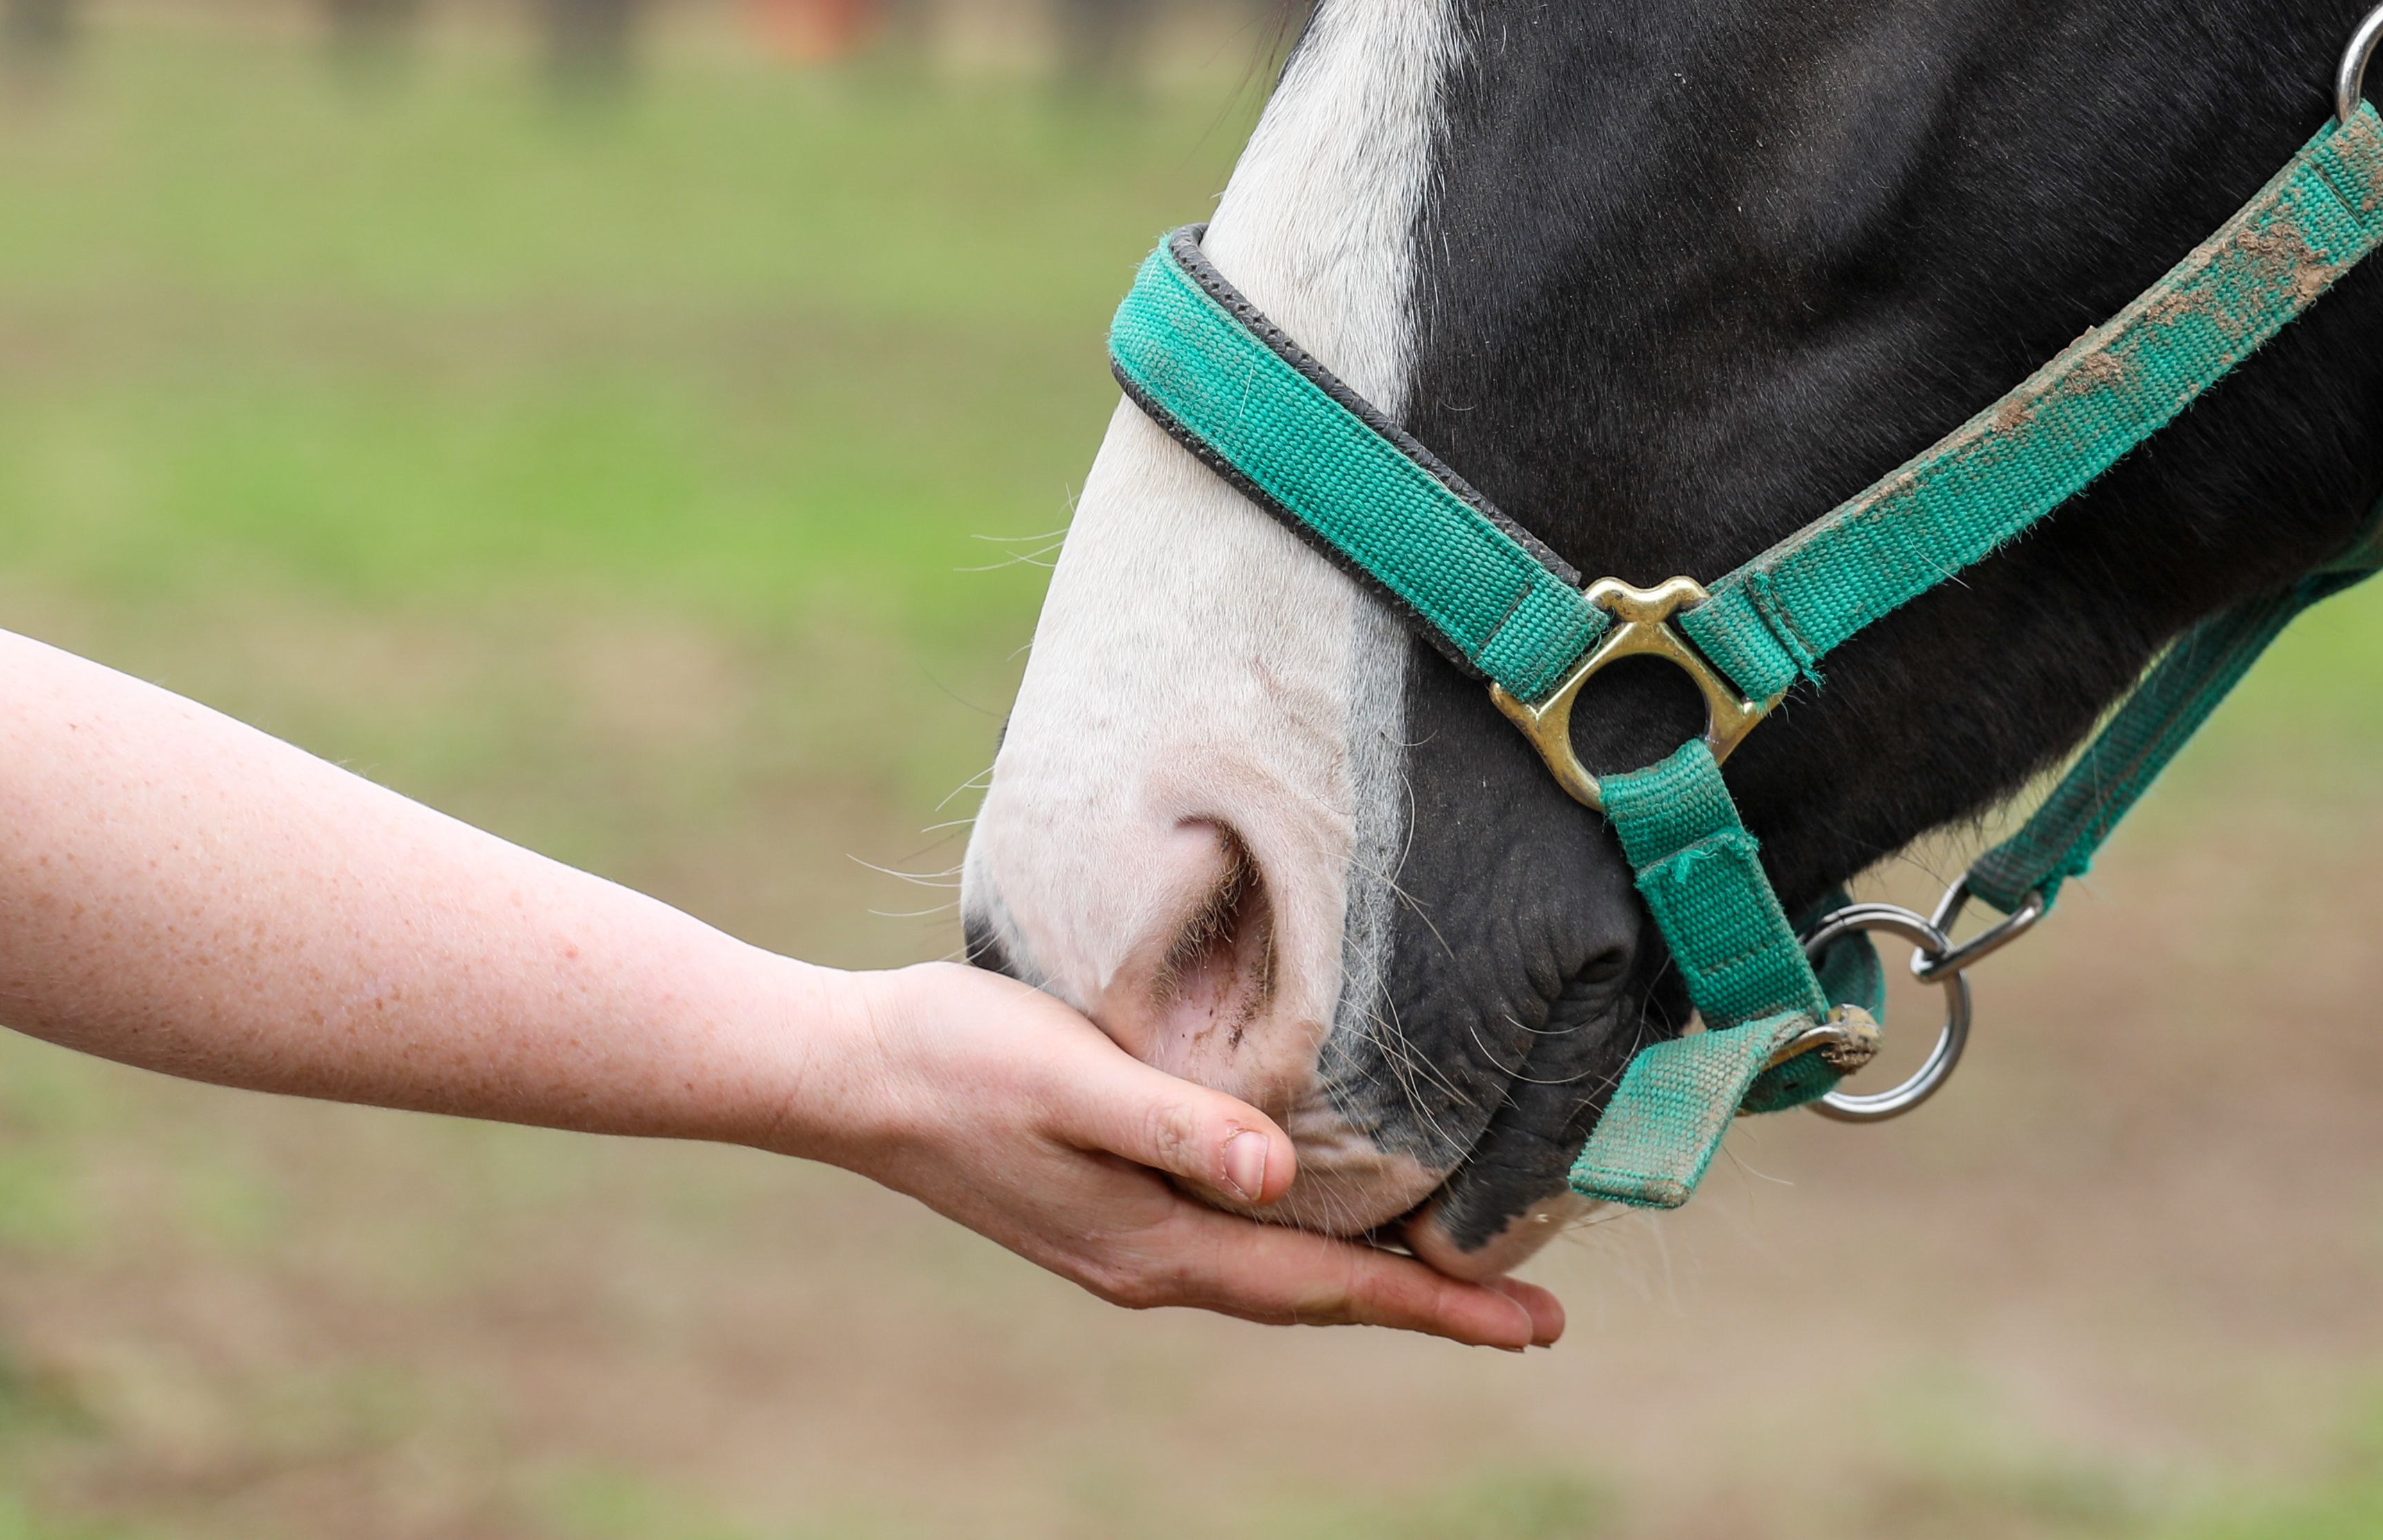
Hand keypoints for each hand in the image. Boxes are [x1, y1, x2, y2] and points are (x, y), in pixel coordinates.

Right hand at [805, 961, 1565, 1349]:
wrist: (849, 1073)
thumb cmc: (958, 1057)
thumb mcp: (1071, 1078)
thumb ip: (1176, 1125)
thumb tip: (1280, 1177)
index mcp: (1156, 1243)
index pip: (1328, 1287)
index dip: (1436, 1305)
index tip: (1532, 1325)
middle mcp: (1150, 1261)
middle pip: (1318, 1295)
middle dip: (1429, 1305)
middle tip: (1534, 1317)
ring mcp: (1126, 1242)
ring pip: (1279, 1272)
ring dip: (1372, 1278)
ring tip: (1458, 1273)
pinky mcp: (1109, 1208)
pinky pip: (1237, 1243)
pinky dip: (1307, 1241)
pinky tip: (1331, 1213)